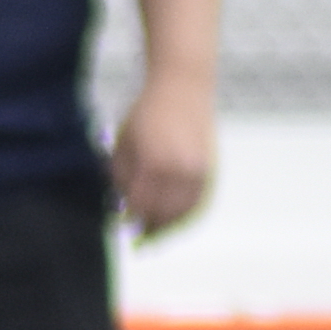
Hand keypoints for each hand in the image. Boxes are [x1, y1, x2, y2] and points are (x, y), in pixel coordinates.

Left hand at [110, 69, 217, 235]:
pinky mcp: (209, 168)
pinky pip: (199, 201)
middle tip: (141, 243)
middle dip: (151, 230)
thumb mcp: (123, 141)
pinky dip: (188, 215)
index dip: (132, 220)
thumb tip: (123, 204)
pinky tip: (177, 220)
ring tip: (158, 236)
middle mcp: (179, 169)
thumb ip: (121, 174)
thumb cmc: (146, 111)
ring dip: (171, 227)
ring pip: (184, 211)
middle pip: (164, 213)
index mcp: (153, 162)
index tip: (123, 229)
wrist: (182, 87)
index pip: (141, 204)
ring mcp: (198, 170)